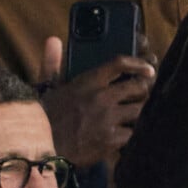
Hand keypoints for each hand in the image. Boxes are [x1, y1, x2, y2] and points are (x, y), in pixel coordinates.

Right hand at [40, 37, 154, 167]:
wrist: (39, 147)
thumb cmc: (42, 118)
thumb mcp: (46, 87)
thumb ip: (52, 63)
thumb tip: (53, 40)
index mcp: (87, 82)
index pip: (120, 64)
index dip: (138, 64)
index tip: (148, 70)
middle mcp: (101, 97)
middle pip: (138, 87)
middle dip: (142, 92)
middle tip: (140, 98)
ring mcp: (108, 119)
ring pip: (139, 111)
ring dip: (138, 114)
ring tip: (132, 118)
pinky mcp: (111, 140)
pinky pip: (133, 134)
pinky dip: (130, 136)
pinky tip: (124, 137)